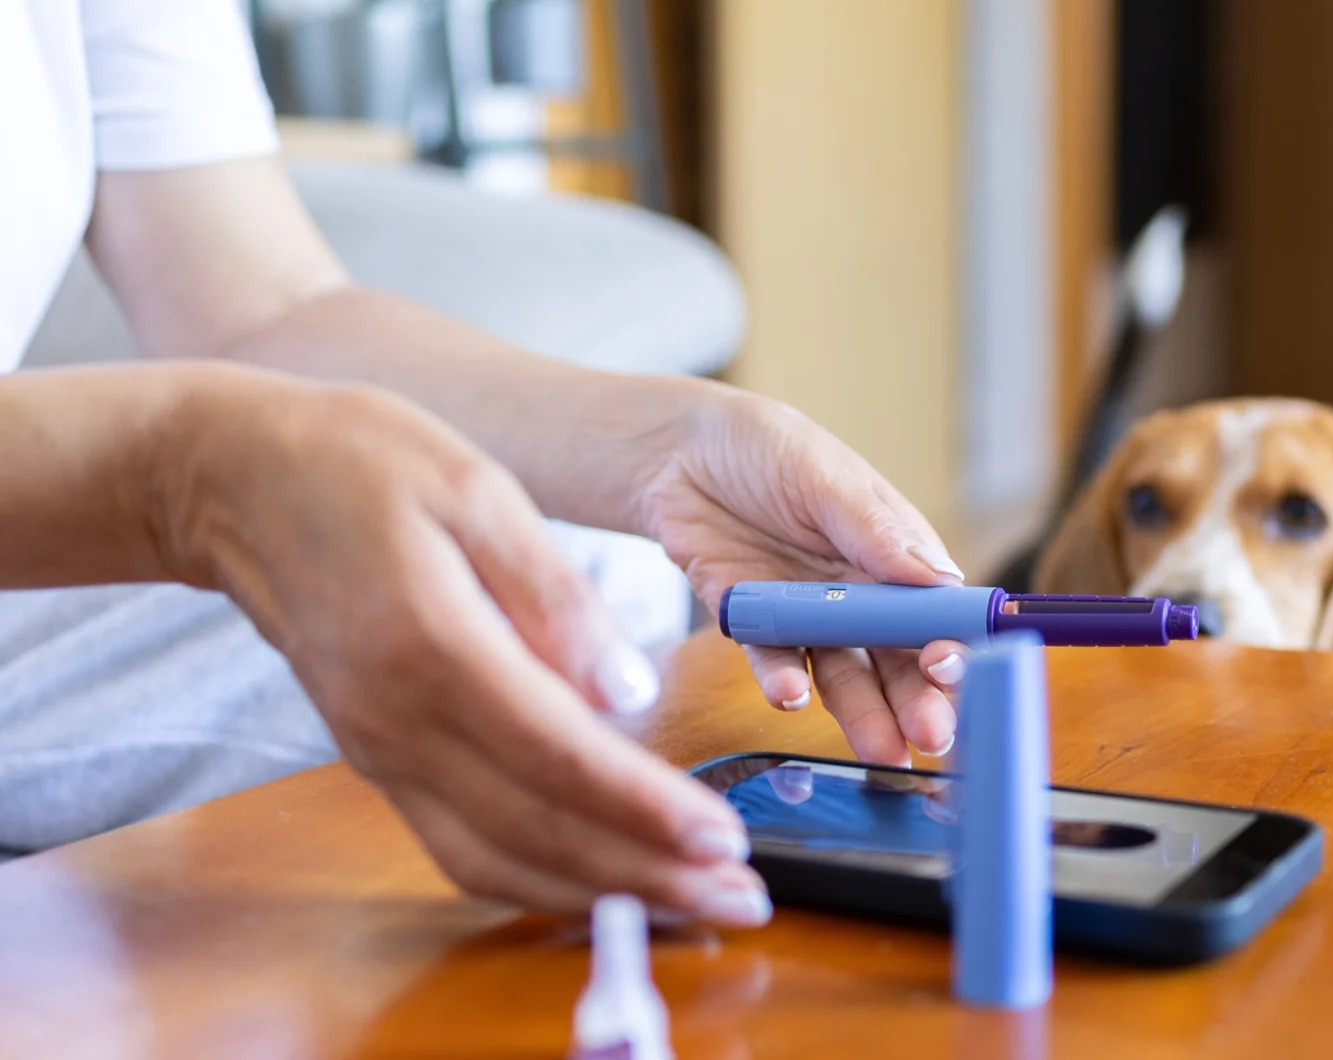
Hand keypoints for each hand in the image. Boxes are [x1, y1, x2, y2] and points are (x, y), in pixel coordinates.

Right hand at [153, 365, 766, 922]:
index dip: (647, 809)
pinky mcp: (377, 760)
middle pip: (537, 831)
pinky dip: (537, 881)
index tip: (725, 839)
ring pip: (496, 861)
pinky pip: (461, 847)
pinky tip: (602, 882)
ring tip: (691, 903)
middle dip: (649, 876)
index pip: (559, 757)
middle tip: (742, 897)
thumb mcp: (477, 492)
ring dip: (601, 896)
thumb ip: (555, 597)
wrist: (233, 480)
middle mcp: (397, 721)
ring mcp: (379, 751)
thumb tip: (626, 692)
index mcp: (431, 646)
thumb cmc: (362, 463)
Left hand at [634, 388, 969, 765]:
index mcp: (895, 553)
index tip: (953, 666)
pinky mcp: (755, 628)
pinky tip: (792, 695)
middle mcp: (860, 593)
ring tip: (882, 749)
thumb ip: (875, 529)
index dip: (953, 640)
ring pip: (846, 675)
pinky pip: (775, 663)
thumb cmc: (764, 447)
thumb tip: (940, 578)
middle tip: (933, 737)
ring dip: (866, 713)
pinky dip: (785, 681)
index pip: (937, 609)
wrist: (674, 452)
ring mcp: (810, 616)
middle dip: (920, 699)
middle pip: (899, 658)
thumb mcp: (823, 475)